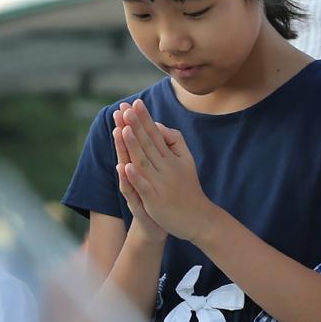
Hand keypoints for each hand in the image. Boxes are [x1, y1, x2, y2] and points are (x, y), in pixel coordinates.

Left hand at [119, 98, 216, 241]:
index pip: (155, 133)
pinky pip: (144, 187)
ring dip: (133, 146)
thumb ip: (174, 141)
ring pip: (144, 162)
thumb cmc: (188, 187)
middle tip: (125, 108)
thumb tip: (158, 125)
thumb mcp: (187, 160)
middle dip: (136, 125)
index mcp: (172, 157)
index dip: (145, 118)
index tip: (135, 103)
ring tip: (122, 130)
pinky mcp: (155, 200)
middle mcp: (166, 167)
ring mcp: (160, 184)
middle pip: (147, 144)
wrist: (198, 218)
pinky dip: (135, 177)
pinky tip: (125, 166)